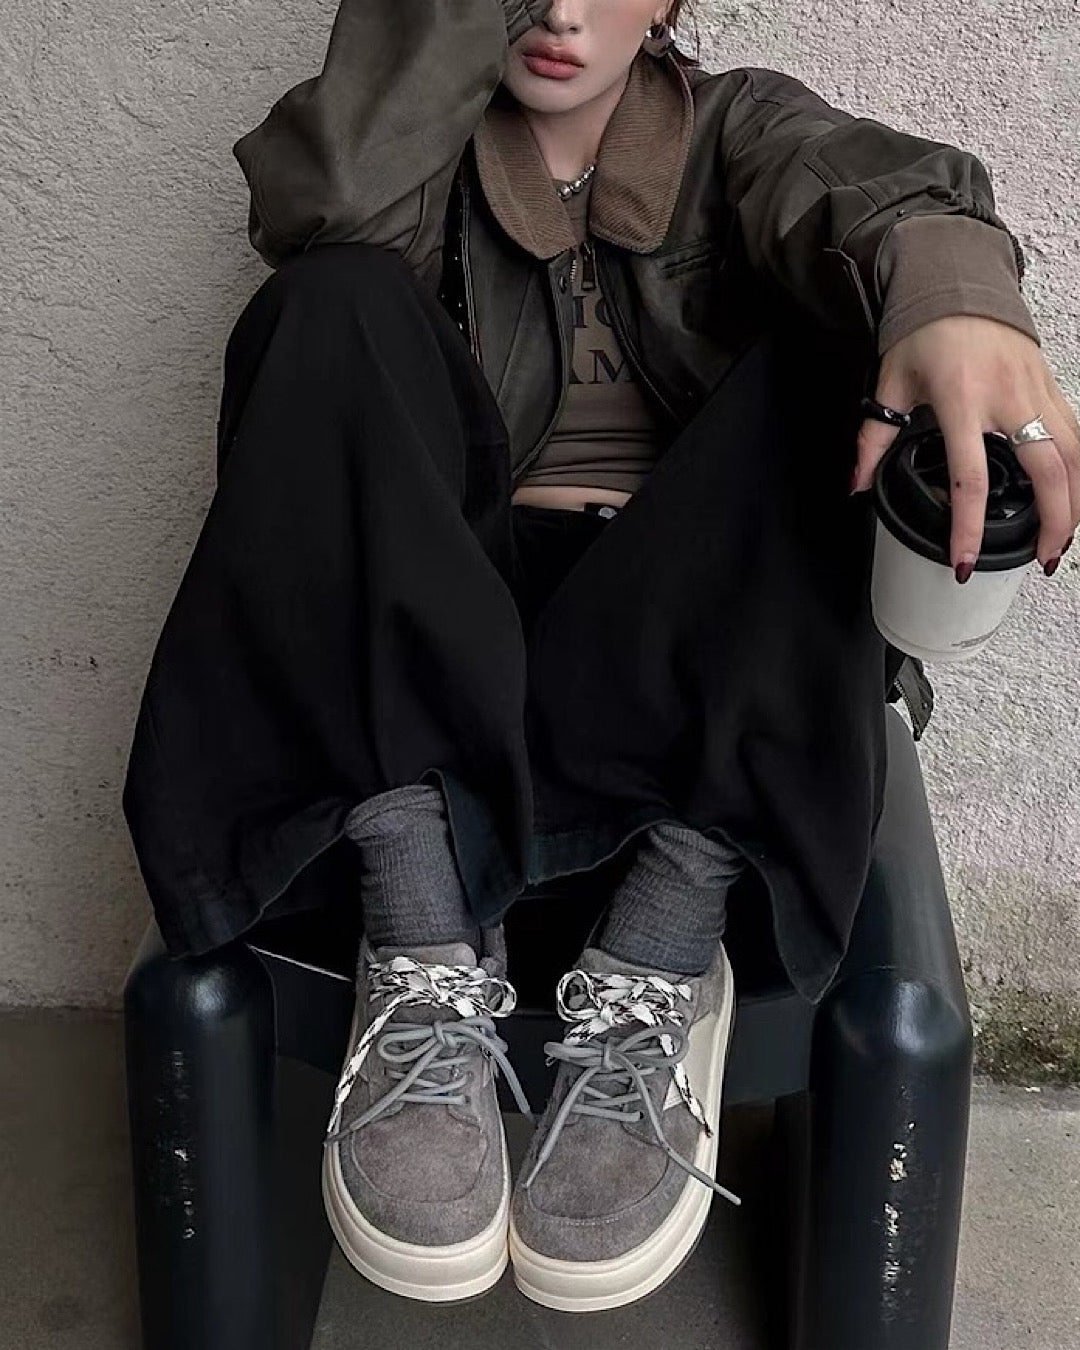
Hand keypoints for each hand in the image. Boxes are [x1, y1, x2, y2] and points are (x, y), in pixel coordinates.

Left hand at [851, 315, 1079, 580]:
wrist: (958, 281)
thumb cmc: (923, 332)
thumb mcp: (890, 385)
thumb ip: (872, 440)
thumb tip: (857, 485)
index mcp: (961, 400)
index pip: (970, 479)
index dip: (968, 527)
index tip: (965, 561)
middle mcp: (1007, 397)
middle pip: (1047, 472)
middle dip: (1051, 522)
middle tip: (1041, 560)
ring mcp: (1037, 390)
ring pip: (1075, 454)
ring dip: (1076, 502)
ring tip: (1061, 539)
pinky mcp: (1052, 385)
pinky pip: (1077, 434)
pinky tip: (1075, 497)